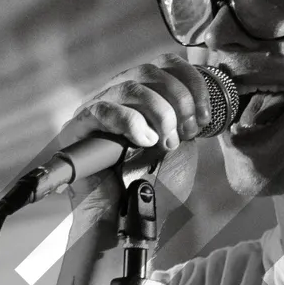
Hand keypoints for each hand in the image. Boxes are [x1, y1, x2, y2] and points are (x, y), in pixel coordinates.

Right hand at [50, 57, 218, 210]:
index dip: (191, 82)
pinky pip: (103, 110)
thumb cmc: (152, 188)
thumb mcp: (181, 146)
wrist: (126, 221)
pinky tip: (144, 142)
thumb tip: (199, 98)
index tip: (205, 115)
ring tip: (166, 143)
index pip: (165, 64)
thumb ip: (187, 118)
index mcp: (143, 95)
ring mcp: (96, 109)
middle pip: (149, 70)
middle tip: (187, 132)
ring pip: (130, 86)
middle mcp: (117, 96)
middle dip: (178, 100)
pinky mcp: (78, 127)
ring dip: (159, 113)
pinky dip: (131, 123)